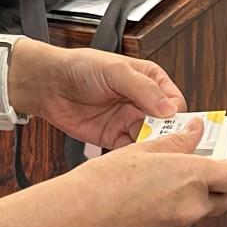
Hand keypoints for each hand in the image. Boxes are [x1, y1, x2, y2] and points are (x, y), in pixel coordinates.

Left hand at [12, 41, 181, 149]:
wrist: (49, 85)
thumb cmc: (81, 68)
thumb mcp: (115, 71)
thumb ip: (143, 89)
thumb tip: (169, 109)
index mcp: (151, 81)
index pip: (175, 103)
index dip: (177, 117)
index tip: (175, 129)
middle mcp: (143, 102)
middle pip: (167, 126)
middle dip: (167, 137)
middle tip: (164, 149)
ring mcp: (129, 121)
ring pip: (151, 141)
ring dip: (151, 149)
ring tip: (148, 156)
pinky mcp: (114, 138)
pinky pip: (131, 151)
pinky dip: (133, 157)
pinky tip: (132, 159)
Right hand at [65, 122, 226, 226]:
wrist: (78, 217)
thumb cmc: (105, 181)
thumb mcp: (144, 150)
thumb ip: (178, 142)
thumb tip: (196, 131)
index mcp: (193, 178)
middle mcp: (192, 207)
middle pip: (225, 197)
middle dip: (217, 181)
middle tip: (197, 165)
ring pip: (199, 211)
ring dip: (190, 196)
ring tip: (159, 181)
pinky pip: (178, 224)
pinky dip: (171, 211)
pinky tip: (144, 200)